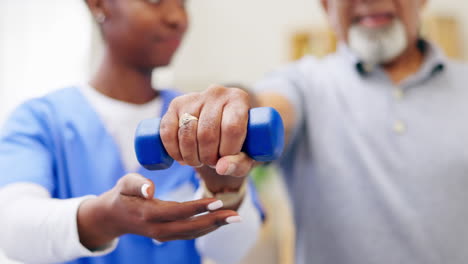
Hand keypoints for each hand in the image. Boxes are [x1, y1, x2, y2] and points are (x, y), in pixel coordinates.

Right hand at [77, 173, 239, 249]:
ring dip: (215, 226)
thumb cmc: (121, 194)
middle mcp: (158, 229)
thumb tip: (150, 188)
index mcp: (148, 214)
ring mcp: (163, 235)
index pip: (178, 211)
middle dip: (215, 222)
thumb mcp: (124, 184)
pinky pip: (190, 233)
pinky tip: (221, 220)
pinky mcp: (168, 235)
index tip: (217, 201)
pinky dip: (207, 228)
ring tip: (235, 218)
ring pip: (193, 233)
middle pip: (190, 228)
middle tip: (236, 216)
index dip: (199, 208)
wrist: (113, 217)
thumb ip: (136, 184)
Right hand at [159, 85, 254, 184]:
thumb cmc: (239, 140)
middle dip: (208, 156)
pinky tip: (182, 158)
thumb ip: (239, 164)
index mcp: (239, 99)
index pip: (232, 128)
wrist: (221, 124)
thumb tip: (221, 168)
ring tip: (198, 160)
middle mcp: (217, 93)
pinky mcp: (176, 104)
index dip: (228, 150)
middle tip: (212, 162)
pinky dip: (173, 150)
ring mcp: (194, 97)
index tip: (226, 159)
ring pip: (187, 133)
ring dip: (191, 156)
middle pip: (207, 133)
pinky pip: (168, 131)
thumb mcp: (248, 154)